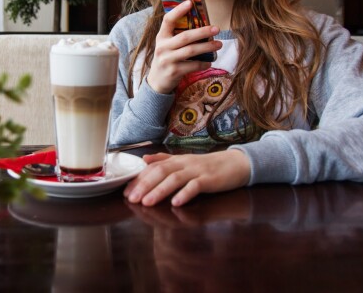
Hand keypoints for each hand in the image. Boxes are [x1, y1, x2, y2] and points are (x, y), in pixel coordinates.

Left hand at [123, 149, 250, 206]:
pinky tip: (176, 203)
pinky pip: (196, 186)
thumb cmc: (208, 166)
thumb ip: (165, 160)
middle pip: (161, 172)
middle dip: (144, 185)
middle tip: (131, 198)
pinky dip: (185, 194)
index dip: (139, 178)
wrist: (236, 163)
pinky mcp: (210, 180)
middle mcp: (185, 164)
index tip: (126, 190)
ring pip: (175, 179)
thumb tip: (144, 159)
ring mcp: (197, 171)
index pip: (154, 167)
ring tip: (147, 202)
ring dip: (160, 191)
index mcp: (177, 160)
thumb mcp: (185, 161)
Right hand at [147, 0, 221, 93]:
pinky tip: (209, 62)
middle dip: (202, 32)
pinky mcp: (174, 72)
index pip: (168, 20)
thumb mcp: (167, 45)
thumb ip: (177, 35)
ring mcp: (167, 60)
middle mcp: (162, 47)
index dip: (178, 11)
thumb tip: (201, 24)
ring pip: (191, 51)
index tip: (190, 3)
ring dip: (207, 47)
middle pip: (185, 37)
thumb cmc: (167, 58)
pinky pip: (193, 66)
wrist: (157, 81)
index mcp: (161, 37)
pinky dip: (203, 63)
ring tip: (219, 44)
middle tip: (216, 28)